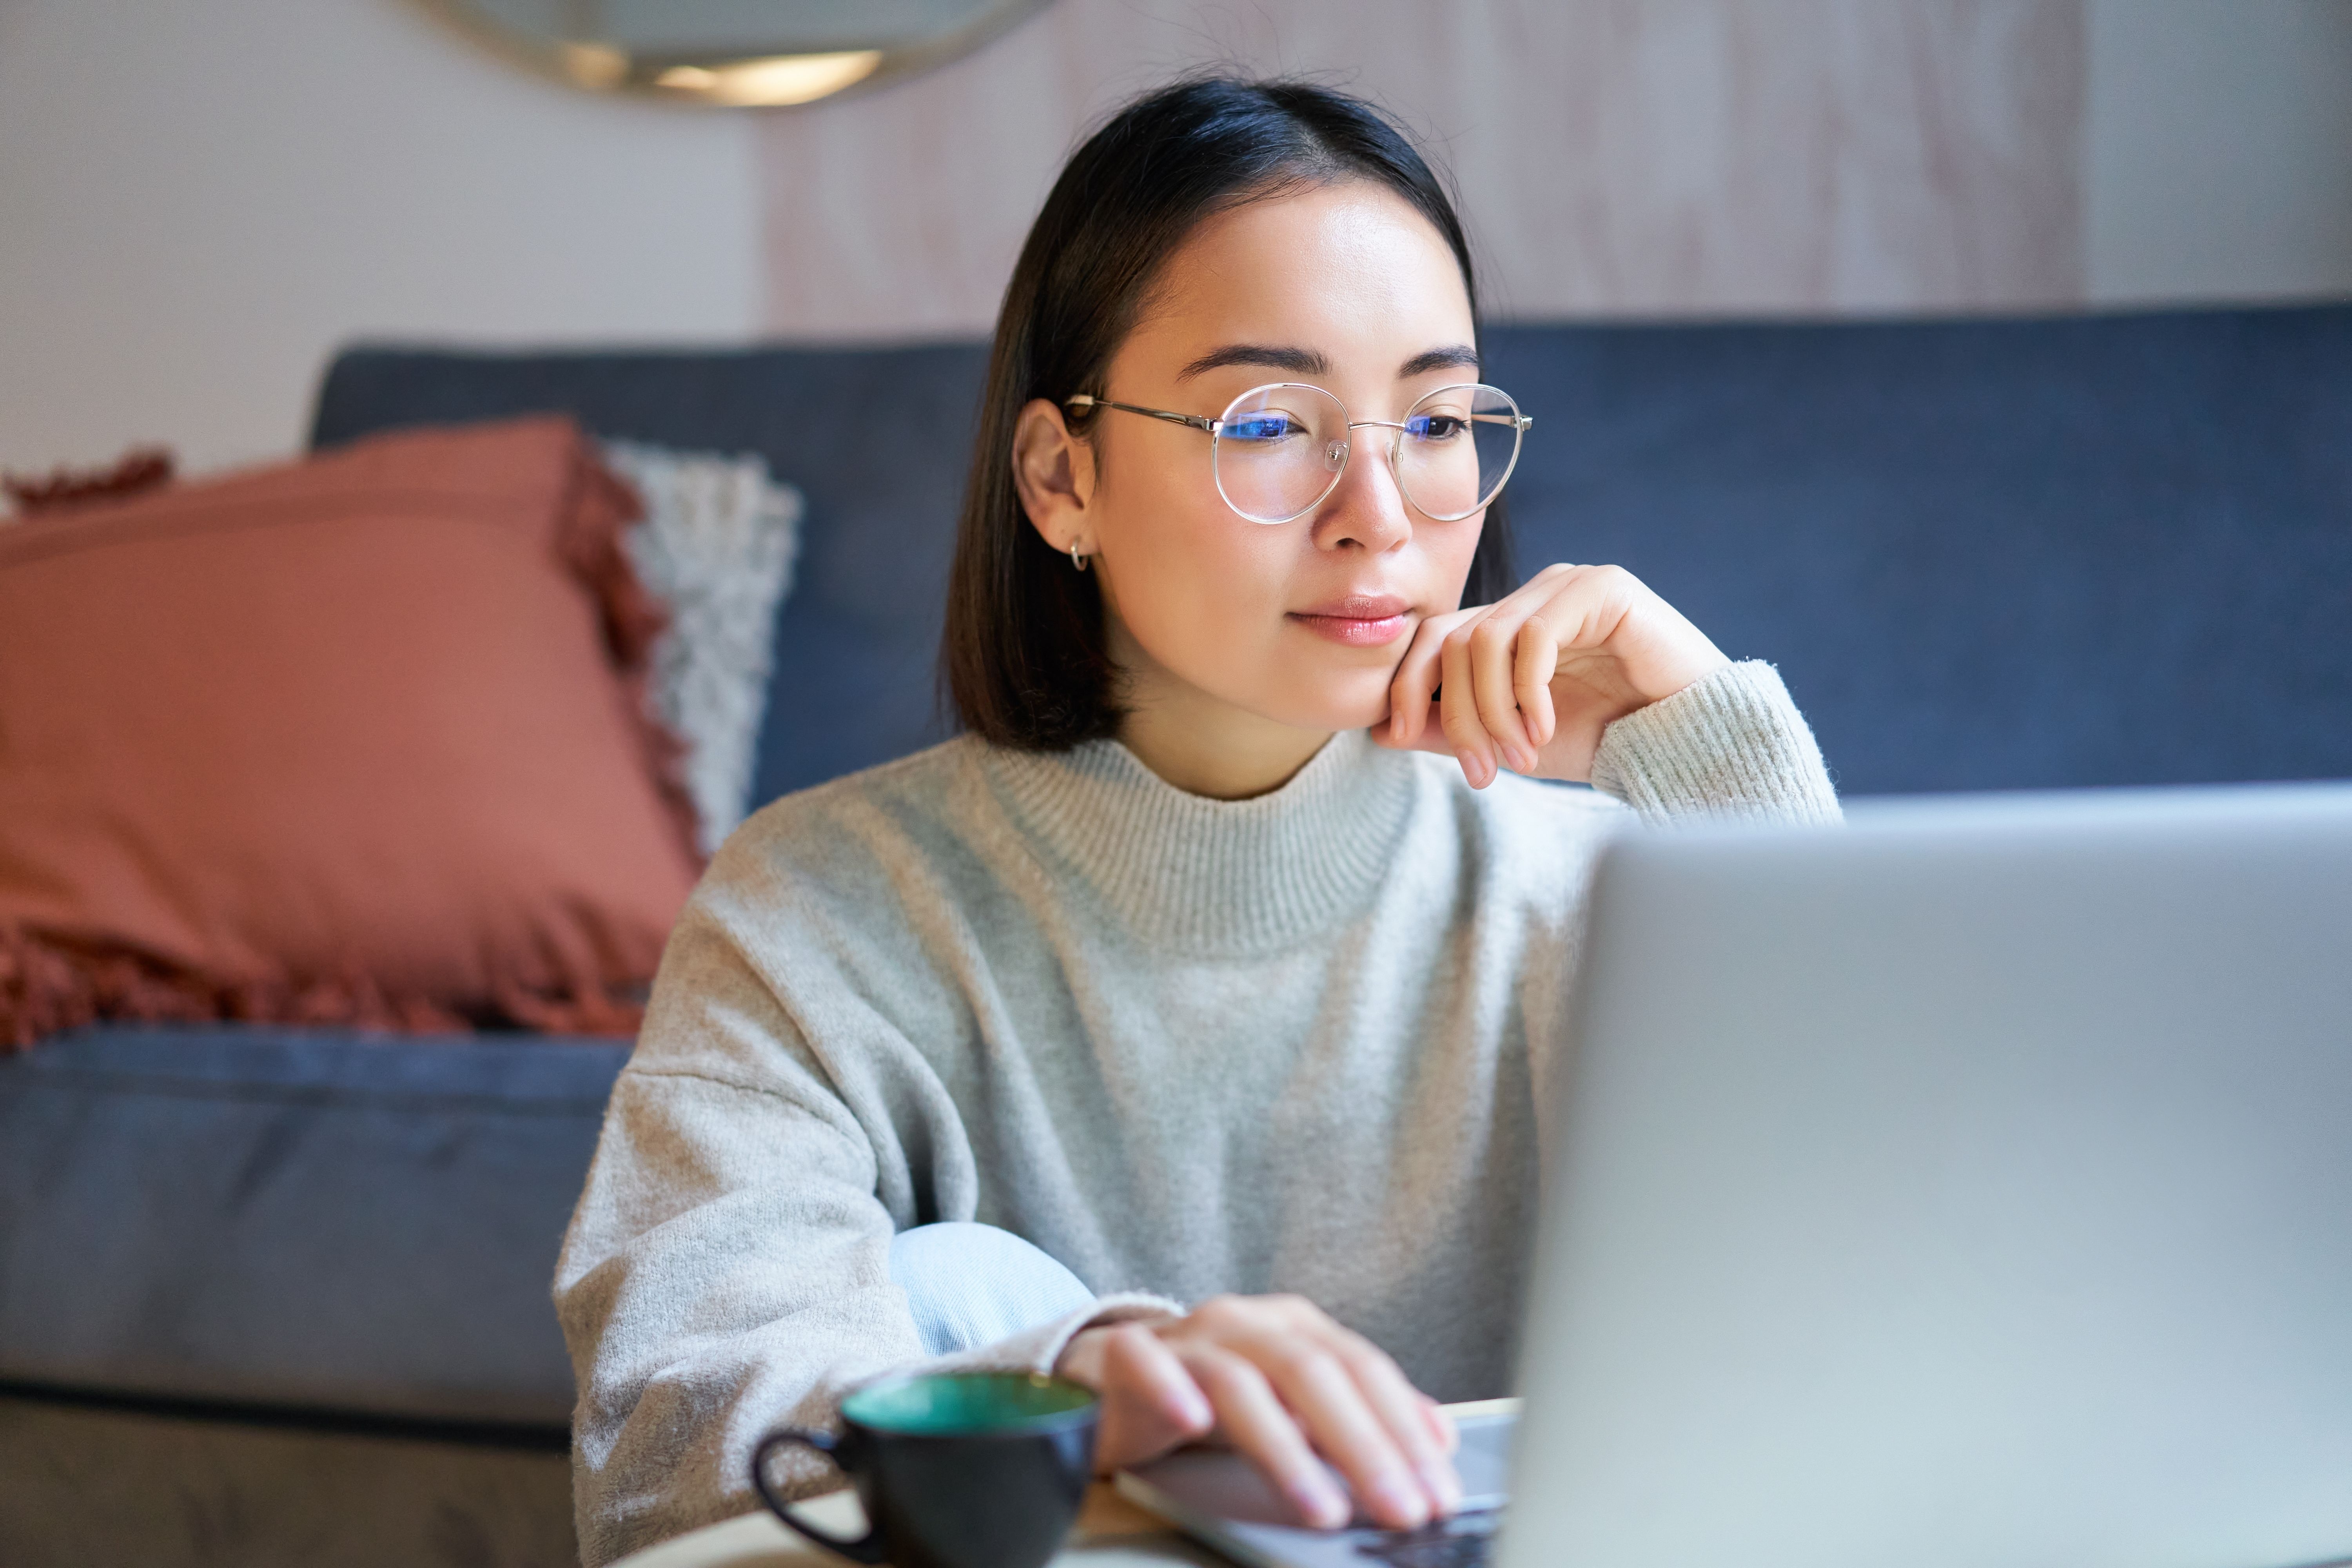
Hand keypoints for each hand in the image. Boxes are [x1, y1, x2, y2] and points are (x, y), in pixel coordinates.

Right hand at [1053, 1294, 1459, 1531]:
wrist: (1110, 1377)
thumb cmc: (1213, 1396)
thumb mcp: (1293, 1406)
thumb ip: (1358, 1419)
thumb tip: (1438, 1441)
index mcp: (1295, 1328)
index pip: (1364, 1372)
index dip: (1406, 1432)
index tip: (1439, 1491)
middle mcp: (1247, 1323)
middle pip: (1315, 1374)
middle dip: (1365, 1446)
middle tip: (1400, 1507)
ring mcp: (1187, 1337)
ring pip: (1242, 1380)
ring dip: (1286, 1448)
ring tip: (1322, 1508)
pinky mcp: (1125, 1353)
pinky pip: (1145, 1360)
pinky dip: (1170, 1386)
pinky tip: (1193, 1420)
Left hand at [1372, 563, 1729, 786]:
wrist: (1684, 741)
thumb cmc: (1605, 738)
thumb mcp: (1510, 742)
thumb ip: (1451, 729)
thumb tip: (1381, 727)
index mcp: (1508, 622)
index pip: (1433, 637)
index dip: (1404, 685)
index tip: (1399, 737)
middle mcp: (1533, 596)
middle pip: (1453, 641)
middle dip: (1458, 714)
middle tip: (1484, 770)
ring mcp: (1567, 586)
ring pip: (1485, 639)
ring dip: (1493, 710)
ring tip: (1522, 755)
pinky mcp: (1603, 588)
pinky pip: (1534, 636)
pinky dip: (1528, 692)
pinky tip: (1546, 729)